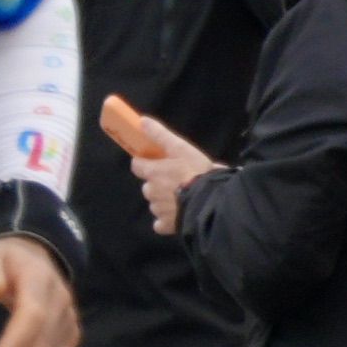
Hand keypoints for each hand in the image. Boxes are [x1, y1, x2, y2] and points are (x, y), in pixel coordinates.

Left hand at [96, 92, 220, 232]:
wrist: (209, 201)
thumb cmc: (196, 172)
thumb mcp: (180, 148)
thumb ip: (160, 135)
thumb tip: (142, 121)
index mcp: (152, 172)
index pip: (137, 165)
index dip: (145, 163)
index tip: (156, 162)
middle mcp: (151, 192)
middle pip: (148, 185)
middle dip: (158, 183)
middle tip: (178, 180)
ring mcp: (158, 210)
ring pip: (156, 203)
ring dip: (164, 200)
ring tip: (184, 196)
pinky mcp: (166, 225)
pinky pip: (161, 223)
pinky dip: (166, 219)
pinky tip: (179, 213)